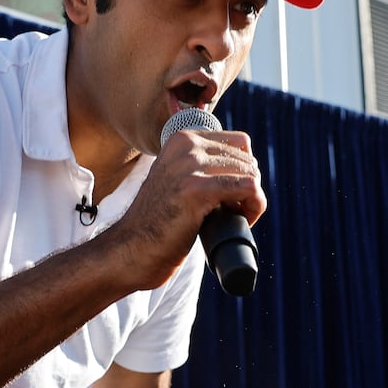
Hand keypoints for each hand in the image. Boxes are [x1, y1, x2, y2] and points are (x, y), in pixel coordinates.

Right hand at [109, 125, 265, 290]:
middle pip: (248, 159)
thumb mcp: (179, 180)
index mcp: (182, 138)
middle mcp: (185, 145)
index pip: (239, 143)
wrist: (131, 250)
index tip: (232, 196)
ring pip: (251, 173)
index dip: (244, 171)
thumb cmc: (159, 223)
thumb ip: (203, 166)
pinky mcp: (196, 189)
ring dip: (253, 200)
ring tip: (235, 218)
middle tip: (234, 213)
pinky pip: (249, 188)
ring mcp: (189, 165)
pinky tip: (243, 221)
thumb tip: (250, 168)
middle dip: (249, 188)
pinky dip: (255, 206)